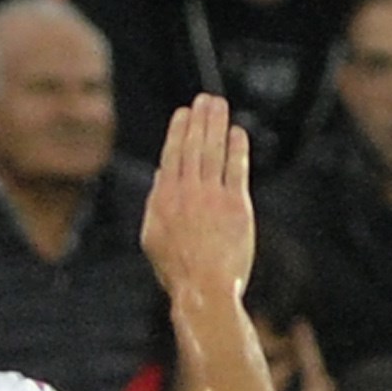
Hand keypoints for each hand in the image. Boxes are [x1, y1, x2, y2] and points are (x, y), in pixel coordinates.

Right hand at [140, 97, 255, 306]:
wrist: (203, 291)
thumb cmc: (178, 271)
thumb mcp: (153, 238)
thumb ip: (156, 203)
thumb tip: (162, 175)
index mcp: (164, 199)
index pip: (172, 155)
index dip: (179, 130)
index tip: (184, 113)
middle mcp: (187, 192)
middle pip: (194, 147)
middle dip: (200, 120)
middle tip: (206, 99)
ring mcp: (212, 197)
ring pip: (213, 152)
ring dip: (216, 125)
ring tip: (219, 106)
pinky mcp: (236, 206)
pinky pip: (236, 169)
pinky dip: (237, 149)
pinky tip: (238, 133)